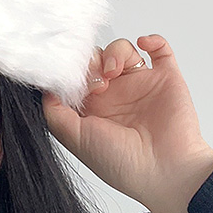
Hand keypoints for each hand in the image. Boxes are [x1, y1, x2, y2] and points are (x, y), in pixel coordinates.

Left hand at [42, 35, 212, 212]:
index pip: (77, 76)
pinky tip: (144, 45)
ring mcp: (141, 85)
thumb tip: (46, 88)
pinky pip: (160, 50)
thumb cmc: (122, 163)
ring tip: (114, 70)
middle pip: (97, 58)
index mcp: (94, 109)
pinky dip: (153, 40)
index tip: (74, 80)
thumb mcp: (75, 138)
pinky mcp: (166, 79)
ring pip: (123, 50)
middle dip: (91, 60)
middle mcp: (116, 95)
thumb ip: (54, 112)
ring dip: (115, 51)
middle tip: (95, 77)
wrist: (166, 172)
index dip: (72, 72)